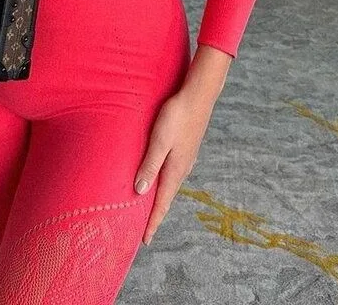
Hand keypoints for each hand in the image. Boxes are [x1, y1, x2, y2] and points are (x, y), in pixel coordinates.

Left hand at [134, 88, 216, 245]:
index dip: (152, 222)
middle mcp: (182, 168)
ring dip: (159, 199)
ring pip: (169, 185)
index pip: (161, 203)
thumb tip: (139, 192)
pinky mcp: (185, 149)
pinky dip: (163, 183)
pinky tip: (158, 179)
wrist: (198, 96)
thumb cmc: (177, 116)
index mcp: (175, 170)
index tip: (144, 241)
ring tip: (148, 209)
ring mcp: (185, 159)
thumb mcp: (159, 140)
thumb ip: (150, 165)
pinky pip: (172, 173)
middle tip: (144, 231)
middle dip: (155, 215)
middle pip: (166, 198)